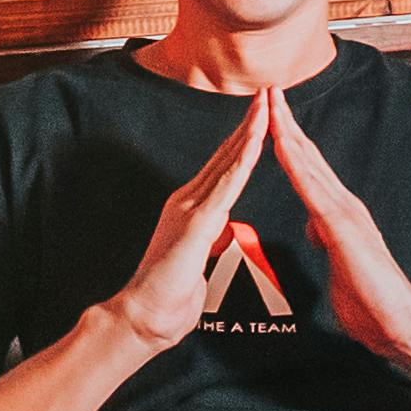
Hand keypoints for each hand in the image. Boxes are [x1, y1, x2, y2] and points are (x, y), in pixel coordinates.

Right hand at [100, 97, 277, 351]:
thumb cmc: (168, 299)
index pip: (222, 168)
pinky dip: (244, 159)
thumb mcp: (193, 261)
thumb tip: (213, 234)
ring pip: (227, 162)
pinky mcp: (196, 221)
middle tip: (267, 94)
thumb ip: (203, 242)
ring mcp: (189, 207)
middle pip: (225, 154)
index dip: (242, 141)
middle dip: (248, 123)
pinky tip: (257, 140)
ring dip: (249, 131)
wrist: (143, 316)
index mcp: (190, 209)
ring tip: (267, 104)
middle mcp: (187, 200)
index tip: (261, 118)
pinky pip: (226, 184)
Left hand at [253, 88, 410, 377]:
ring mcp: (345, 214)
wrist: (400, 323)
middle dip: (286, 121)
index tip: (269, 114)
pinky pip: (314, 191)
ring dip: (289, 132)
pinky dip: (296, 165)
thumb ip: (326, 238)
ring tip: (271, 104)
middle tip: (268, 89)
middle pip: (308, 155)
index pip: (307, 169)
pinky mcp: (344, 230)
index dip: (288, 139)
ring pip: (310, 165)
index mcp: (336, 213)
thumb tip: (315, 226)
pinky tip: (282, 146)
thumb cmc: (370, 300)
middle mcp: (342, 205)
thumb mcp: (339, 262)